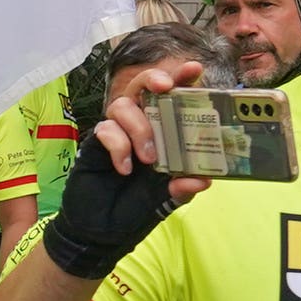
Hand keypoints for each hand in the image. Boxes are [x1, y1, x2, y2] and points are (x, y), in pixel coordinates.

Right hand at [45, 63, 207, 280]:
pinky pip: (106, 129)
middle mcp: (141, 126)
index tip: (193, 69)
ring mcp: (117, 132)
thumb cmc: (134, 210)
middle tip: (165, 87)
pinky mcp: (96, 142)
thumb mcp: (166, 200)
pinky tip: (125, 168)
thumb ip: (182, 188)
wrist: (100, 230)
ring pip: (123, 105)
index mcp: (165, 133)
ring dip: (139, 127)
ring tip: (149, 158)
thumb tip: (203, 180)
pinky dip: (118, 146)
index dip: (183, 79)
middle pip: (143, 86)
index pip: (174, 98)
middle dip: (153, 79)